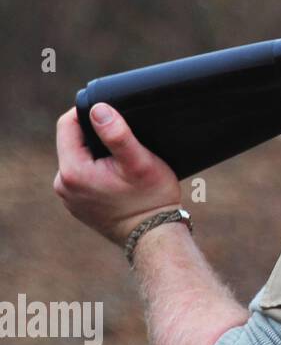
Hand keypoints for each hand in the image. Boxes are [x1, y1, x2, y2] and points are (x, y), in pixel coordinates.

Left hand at [53, 104, 181, 246]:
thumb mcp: (139, 161)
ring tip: (121, 159)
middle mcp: (63, 185)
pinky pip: (81, 177)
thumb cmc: (151, 199)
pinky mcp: (77, 205)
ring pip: (77, 159)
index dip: (88, 112)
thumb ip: (117, 134)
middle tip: (123, 138)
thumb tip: (98, 108)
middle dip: (94, 135)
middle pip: (72, 142)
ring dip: (95, 154)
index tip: (111, 112)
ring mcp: (68, 198)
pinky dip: (96, 171)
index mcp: (73, 171)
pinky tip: (117, 177)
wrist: (154, 236)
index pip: (67, 125)